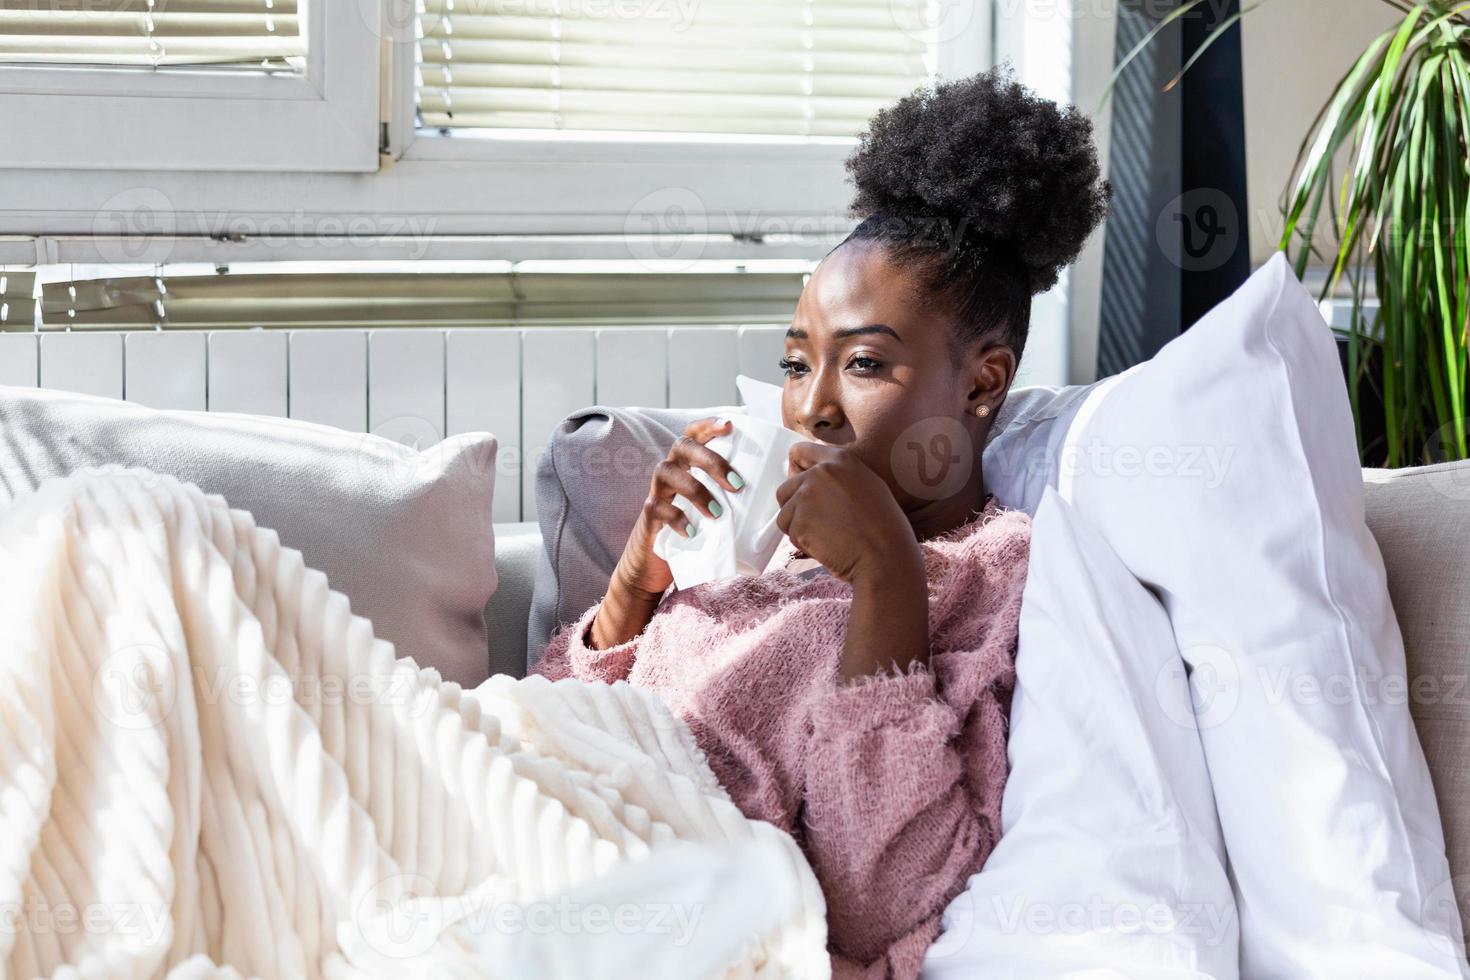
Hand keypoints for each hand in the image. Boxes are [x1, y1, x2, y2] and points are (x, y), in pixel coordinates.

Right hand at [609, 416, 743, 600]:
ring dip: (695, 489)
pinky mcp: (649, 514)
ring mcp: (657, 489)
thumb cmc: (696, 526)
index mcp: (688, 461)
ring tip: (718, 513)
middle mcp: (671, 468)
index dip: (709, 424)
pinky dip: (676, 517)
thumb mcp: (715, 506)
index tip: (730, 426)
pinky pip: (657, 507)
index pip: (694, 432)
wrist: (657, 560)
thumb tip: (780, 495)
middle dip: (711, 460)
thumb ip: (735, 496)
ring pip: (666, 472)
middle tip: (737, 484)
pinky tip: (692, 531)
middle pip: (683, 446)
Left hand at [775, 442, 921, 587]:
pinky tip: (828, 545)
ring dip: (800, 528)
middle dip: (796, 507)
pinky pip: (790, 533)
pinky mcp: (799, 521)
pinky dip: (804, 543)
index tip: (800, 486)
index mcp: (840, 460)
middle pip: (785, 488)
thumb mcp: (868, 485)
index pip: (799, 451)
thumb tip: (811, 476)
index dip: (796, 470)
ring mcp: (807, 497)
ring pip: (785, 514)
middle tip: (821, 523)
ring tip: (829, 536)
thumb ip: (839, 475)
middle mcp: (820, 473)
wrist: (884, 556)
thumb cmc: (883, 527)